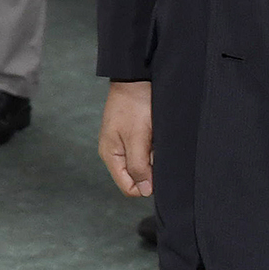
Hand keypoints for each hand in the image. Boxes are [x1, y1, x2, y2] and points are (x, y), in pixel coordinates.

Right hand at [97, 80, 153, 197]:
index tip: (157, 170)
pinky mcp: (133, 135)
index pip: (128, 187)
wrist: (136, 78)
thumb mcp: (137, 137)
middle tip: (156, 149)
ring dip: (153, 157)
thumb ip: (139, 166)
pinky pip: (145, 151)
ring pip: (143, 164)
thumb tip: (144, 191)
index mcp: (111, 156)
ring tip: (155, 138)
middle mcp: (116, 153)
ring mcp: (124, 143)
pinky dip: (153, 146)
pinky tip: (155, 134)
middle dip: (151, 169)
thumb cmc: (134, 106)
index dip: (145, 185)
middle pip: (136, 176)